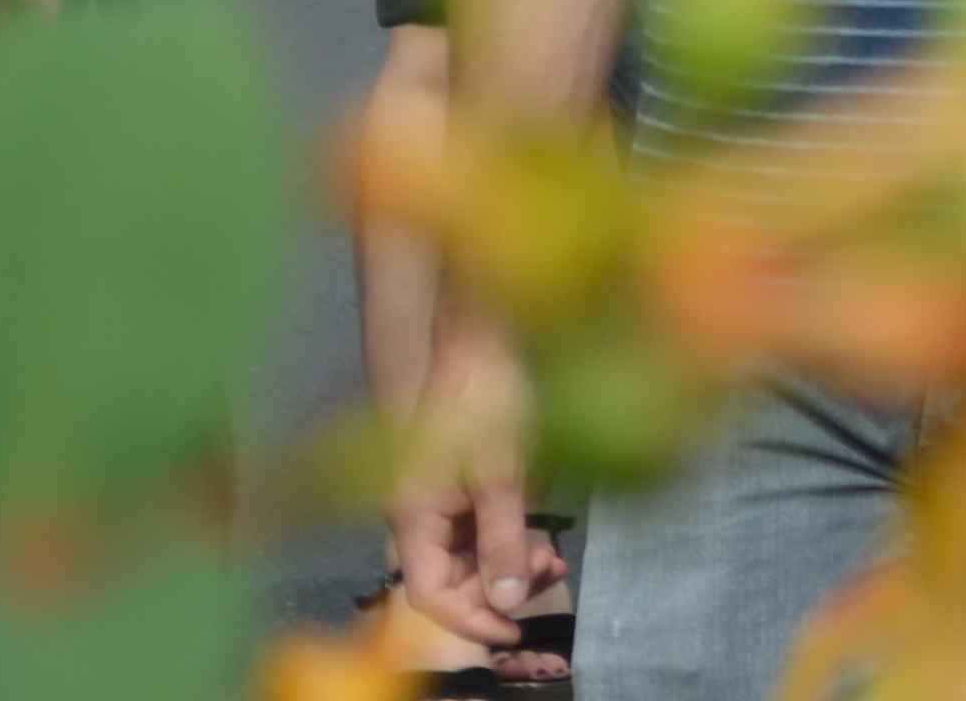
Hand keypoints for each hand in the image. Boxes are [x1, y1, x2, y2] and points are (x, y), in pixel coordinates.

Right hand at [387, 320, 558, 650]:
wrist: (482, 335)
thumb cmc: (487, 398)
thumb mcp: (502, 473)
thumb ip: (502, 539)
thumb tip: (505, 599)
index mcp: (413, 516)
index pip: (429, 593)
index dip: (470, 619)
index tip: (515, 630)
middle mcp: (419, 514)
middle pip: (451, 578)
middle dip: (498, 586)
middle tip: (549, 571)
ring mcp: (440, 498)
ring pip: (470, 554)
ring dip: (508, 562)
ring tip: (552, 555)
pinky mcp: (461, 481)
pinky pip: (480, 526)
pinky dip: (509, 536)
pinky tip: (540, 534)